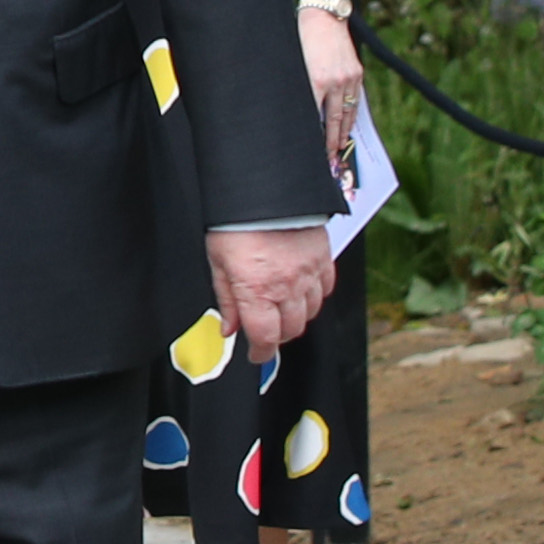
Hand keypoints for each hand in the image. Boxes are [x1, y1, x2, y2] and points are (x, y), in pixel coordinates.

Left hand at [206, 224, 333, 362]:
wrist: (263, 189)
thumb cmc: (235, 223)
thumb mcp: (218, 264)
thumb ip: (227, 301)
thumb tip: (229, 328)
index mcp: (257, 291)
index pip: (265, 338)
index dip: (261, 353)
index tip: (256, 354)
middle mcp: (287, 287)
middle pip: (291, 330)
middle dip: (276, 336)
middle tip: (265, 329)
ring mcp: (309, 273)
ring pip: (310, 313)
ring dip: (296, 317)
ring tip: (280, 308)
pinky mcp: (323, 259)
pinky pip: (325, 290)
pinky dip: (314, 296)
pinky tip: (300, 289)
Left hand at [299, 11, 363, 163]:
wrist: (323, 17)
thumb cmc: (302, 40)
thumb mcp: (295, 66)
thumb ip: (301, 90)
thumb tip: (303, 113)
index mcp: (315, 81)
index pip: (315, 117)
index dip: (316, 136)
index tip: (314, 151)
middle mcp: (334, 82)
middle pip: (333, 120)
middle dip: (331, 141)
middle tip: (329, 158)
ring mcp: (348, 77)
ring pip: (347, 112)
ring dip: (344, 131)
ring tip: (340, 146)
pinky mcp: (357, 72)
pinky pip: (355, 99)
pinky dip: (352, 114)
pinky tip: (348, 124)